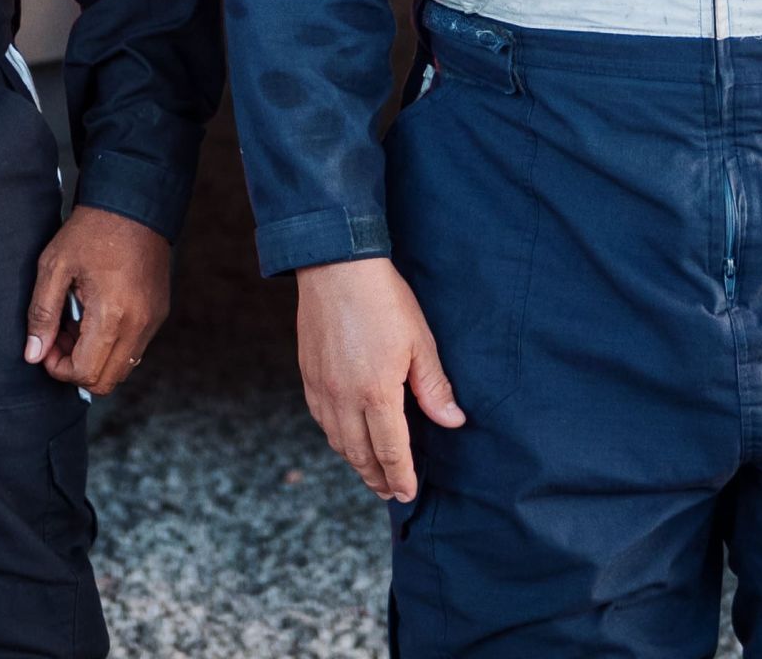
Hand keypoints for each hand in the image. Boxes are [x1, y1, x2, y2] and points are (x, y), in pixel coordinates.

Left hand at [22, 207, 172, 394]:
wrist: (134, 204)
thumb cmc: (92, 231)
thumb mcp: (55, 267)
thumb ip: (42, 314)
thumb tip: (33, 354)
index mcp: (111, 315)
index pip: (84, 372)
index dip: (58, 368)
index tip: (45, 345)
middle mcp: (138, 325)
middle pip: (106, 381)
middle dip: (76, 369)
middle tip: (59, 338)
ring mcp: (153, 322)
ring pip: (122, 368)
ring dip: (95, 358)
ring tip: (75, 324)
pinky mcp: (158, 314)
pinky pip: (134, 349)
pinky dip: (111, 345)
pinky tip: (94, 315)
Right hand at [294, 257, 463, 501]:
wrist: (335, 267)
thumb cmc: (383, 300)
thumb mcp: (420, 342)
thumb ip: (434, 388)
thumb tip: (453, 422)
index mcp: (376, 394)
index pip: (392, 452)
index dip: (401, 477)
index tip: (408, 493)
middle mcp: (344, 399)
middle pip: (360, 455)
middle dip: (377, 478)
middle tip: (391, 492)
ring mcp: (322, 388)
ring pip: (337, 441)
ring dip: (355, 462)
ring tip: (371, 472)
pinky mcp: (308, 375)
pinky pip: (320, 420)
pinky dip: (335, 437)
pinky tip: (345, 437)